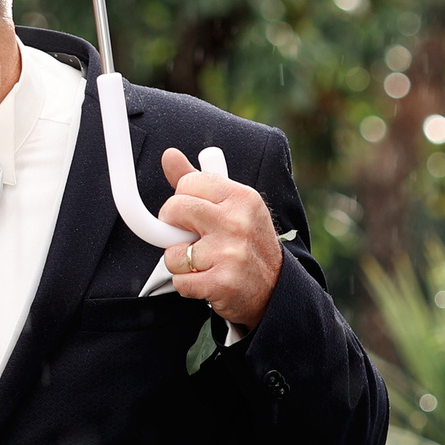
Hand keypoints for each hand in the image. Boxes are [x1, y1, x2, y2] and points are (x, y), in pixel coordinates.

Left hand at [160, 147, 282, 329]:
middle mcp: (237, 222)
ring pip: (172, 252)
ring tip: (204, 262)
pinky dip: (188, 285)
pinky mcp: (222, 282)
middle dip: (171, 226)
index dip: (180, 199)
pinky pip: (180, 281)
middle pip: (174, 209)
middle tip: (186, 235)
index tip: (187, 213)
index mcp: (242, 197)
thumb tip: (169, 155)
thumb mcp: (232, 206)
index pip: (188, 183)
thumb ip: (199, 181)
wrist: (275, 289)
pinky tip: (207, 280)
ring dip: (181, 262)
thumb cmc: (248, 243)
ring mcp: (230, 253)